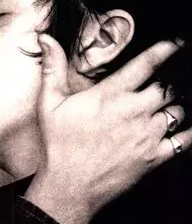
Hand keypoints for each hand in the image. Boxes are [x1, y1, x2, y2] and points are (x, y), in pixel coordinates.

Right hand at [25, 34, 191, 223]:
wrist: (69, 185)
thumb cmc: (58, 144)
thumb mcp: (48, 103)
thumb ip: (52, 67)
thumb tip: (46, 38)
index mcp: (111, 94)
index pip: (146, 64)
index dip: (165, 49)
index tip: (175, 44)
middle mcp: (135, 111)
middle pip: (167, 87)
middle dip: (165, 84)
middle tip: (158, 86)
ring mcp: (148, 135)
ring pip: (177, 111)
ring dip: (173, 107)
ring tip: (162, 108)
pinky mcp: (155, 157)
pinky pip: (185, 141)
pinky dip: (187, 132)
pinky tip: (182, 128)